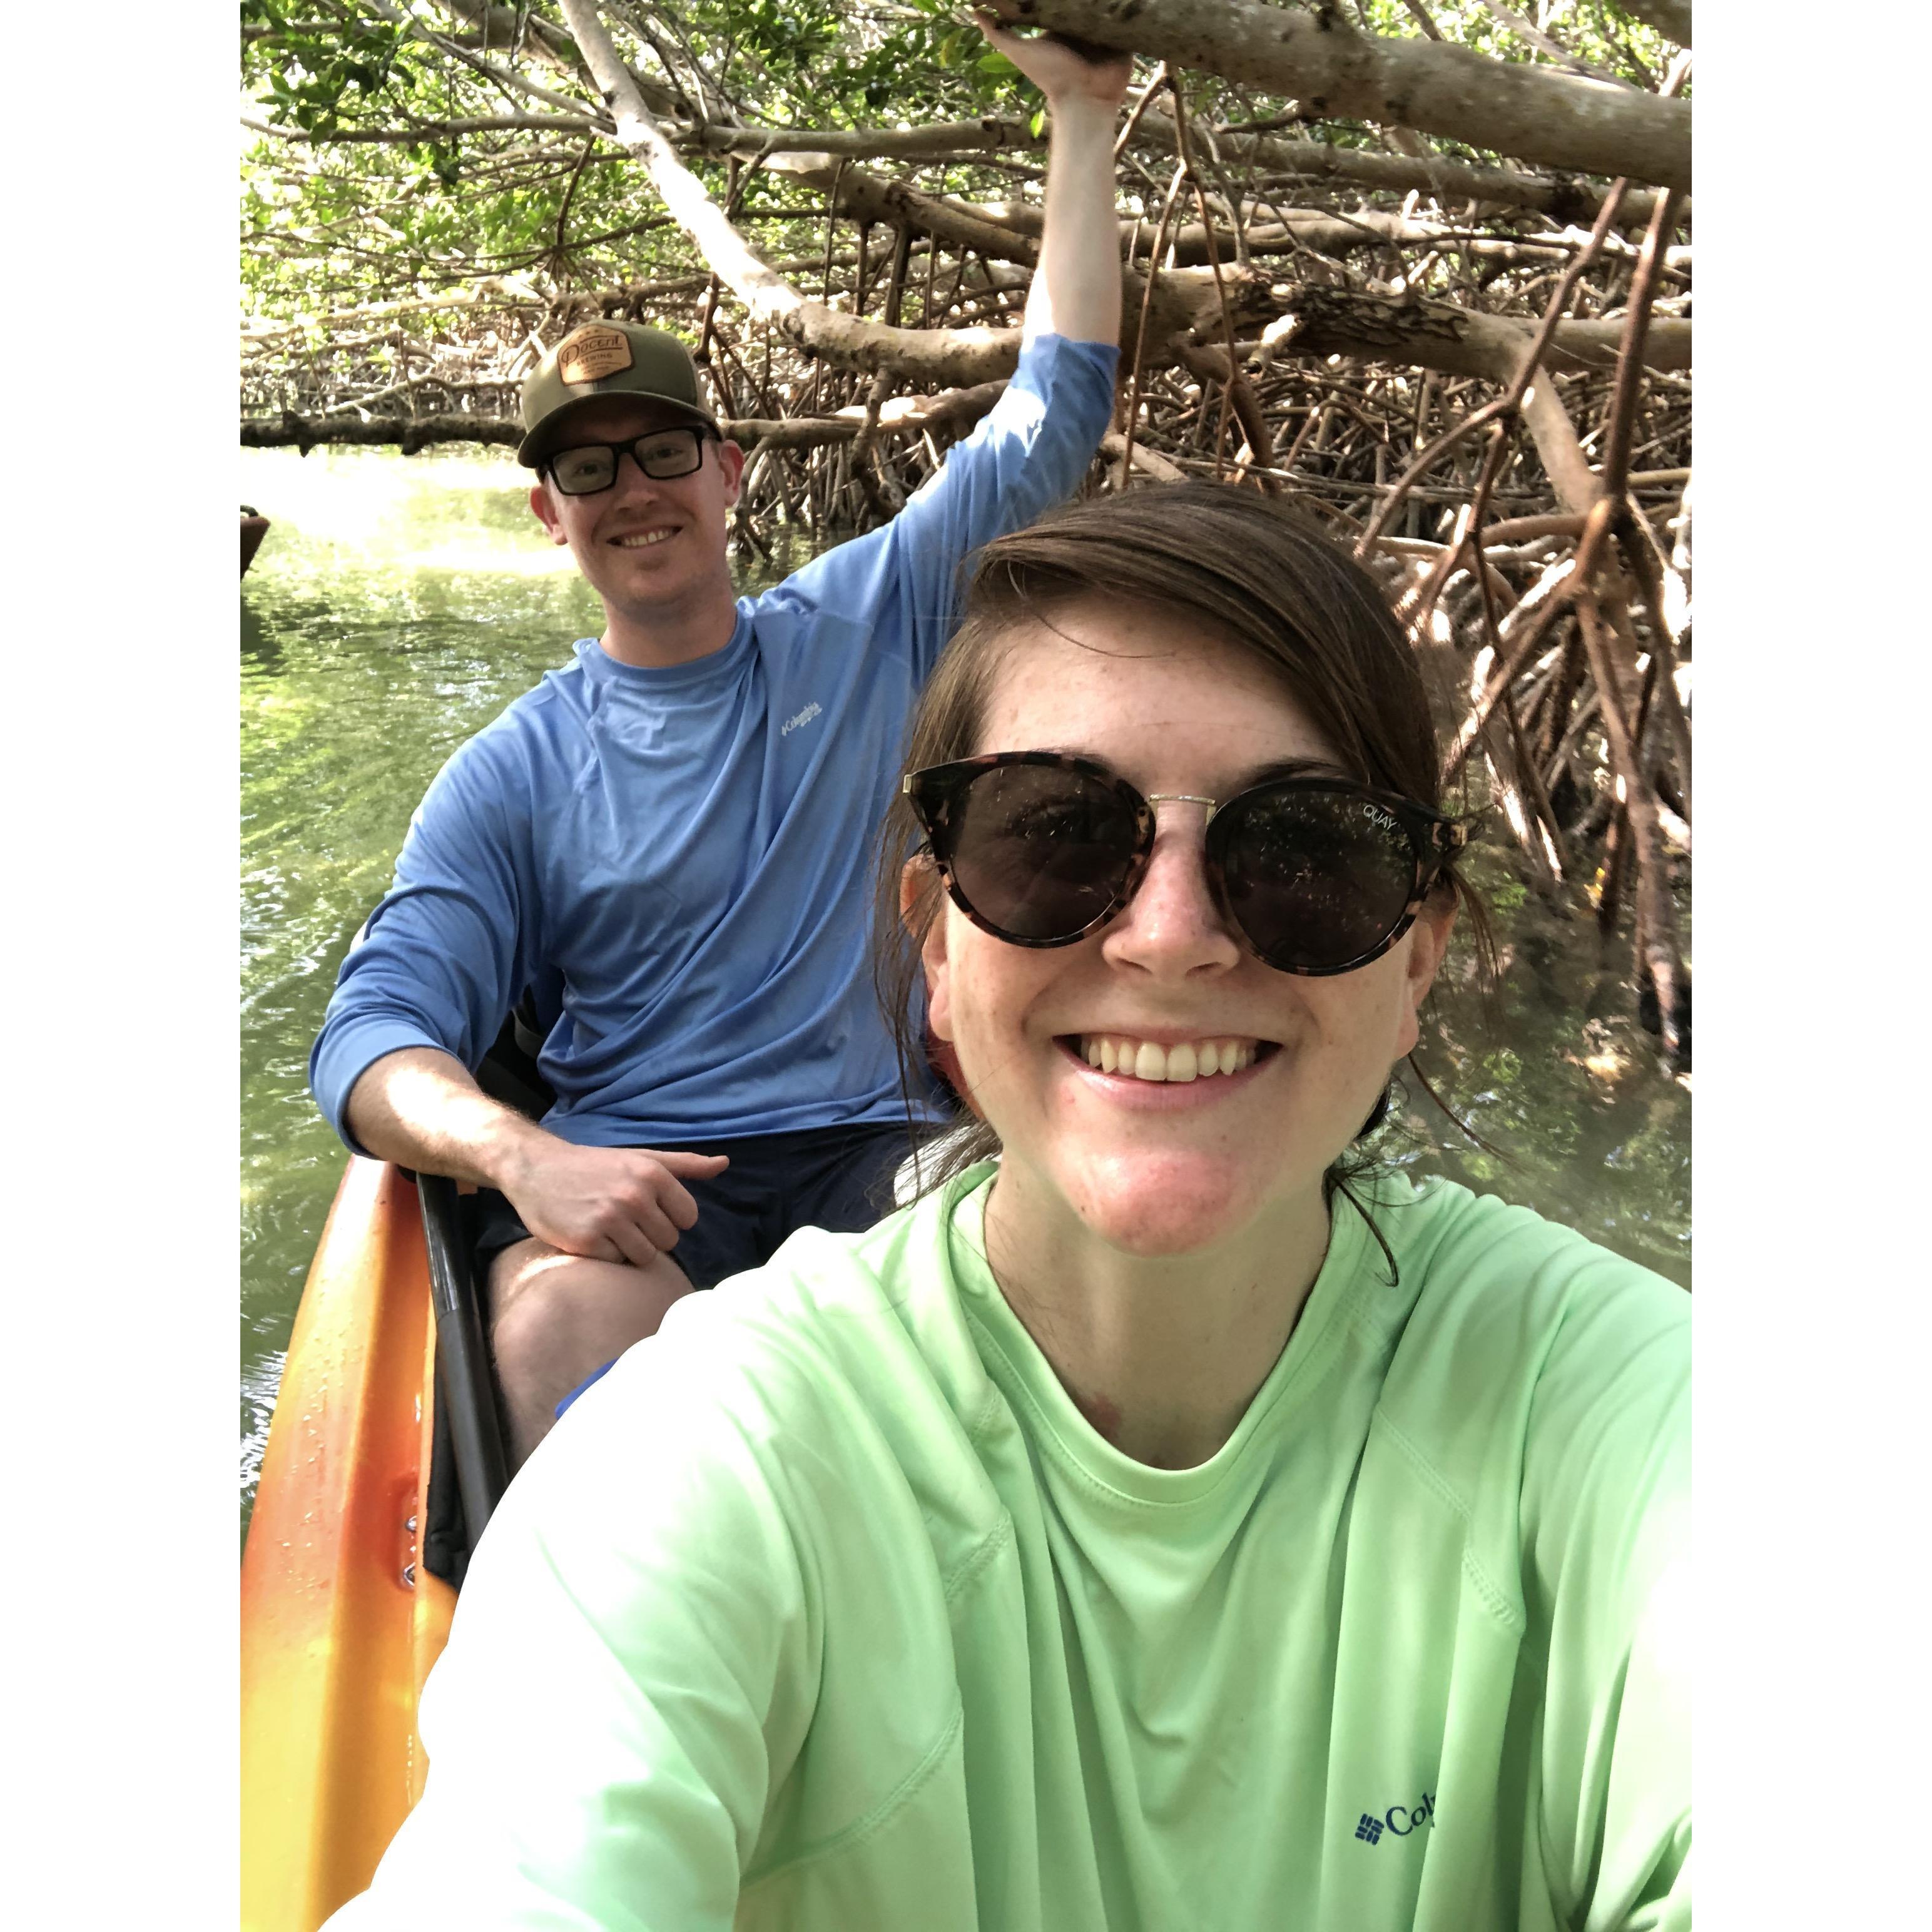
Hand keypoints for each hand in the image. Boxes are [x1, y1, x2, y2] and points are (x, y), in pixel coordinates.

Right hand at [497, 1134, 729, 1268]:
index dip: (670, 1217)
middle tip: (622, 1217)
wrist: (536, 1169)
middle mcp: (635, 1195)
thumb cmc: (595, 1166)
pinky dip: (604, 1255)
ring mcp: (610, 1219)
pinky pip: (616, 1263)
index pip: (688, 1218)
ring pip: (645, 1257)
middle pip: (669, 1241)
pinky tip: (589, 1235)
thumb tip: (725, 1164)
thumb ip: (685, 1164)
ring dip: (628, 1247)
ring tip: (607, 1226)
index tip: (647, 1209)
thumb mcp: (641, 1158)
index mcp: (653, 1174)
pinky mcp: (587, 1241)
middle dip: (649, 1234)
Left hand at [974, 7, 1134, 112]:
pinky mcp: (1126, 38)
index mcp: (1063, 24)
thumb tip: (973, 10)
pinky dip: (1133, 6)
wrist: (1084, 102)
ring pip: (1110, 4)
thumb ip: (998, 33)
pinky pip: (1131, 17)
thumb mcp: (1019, 51)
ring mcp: (1106, 31)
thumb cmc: (1051, 77)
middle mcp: (1084, 26)